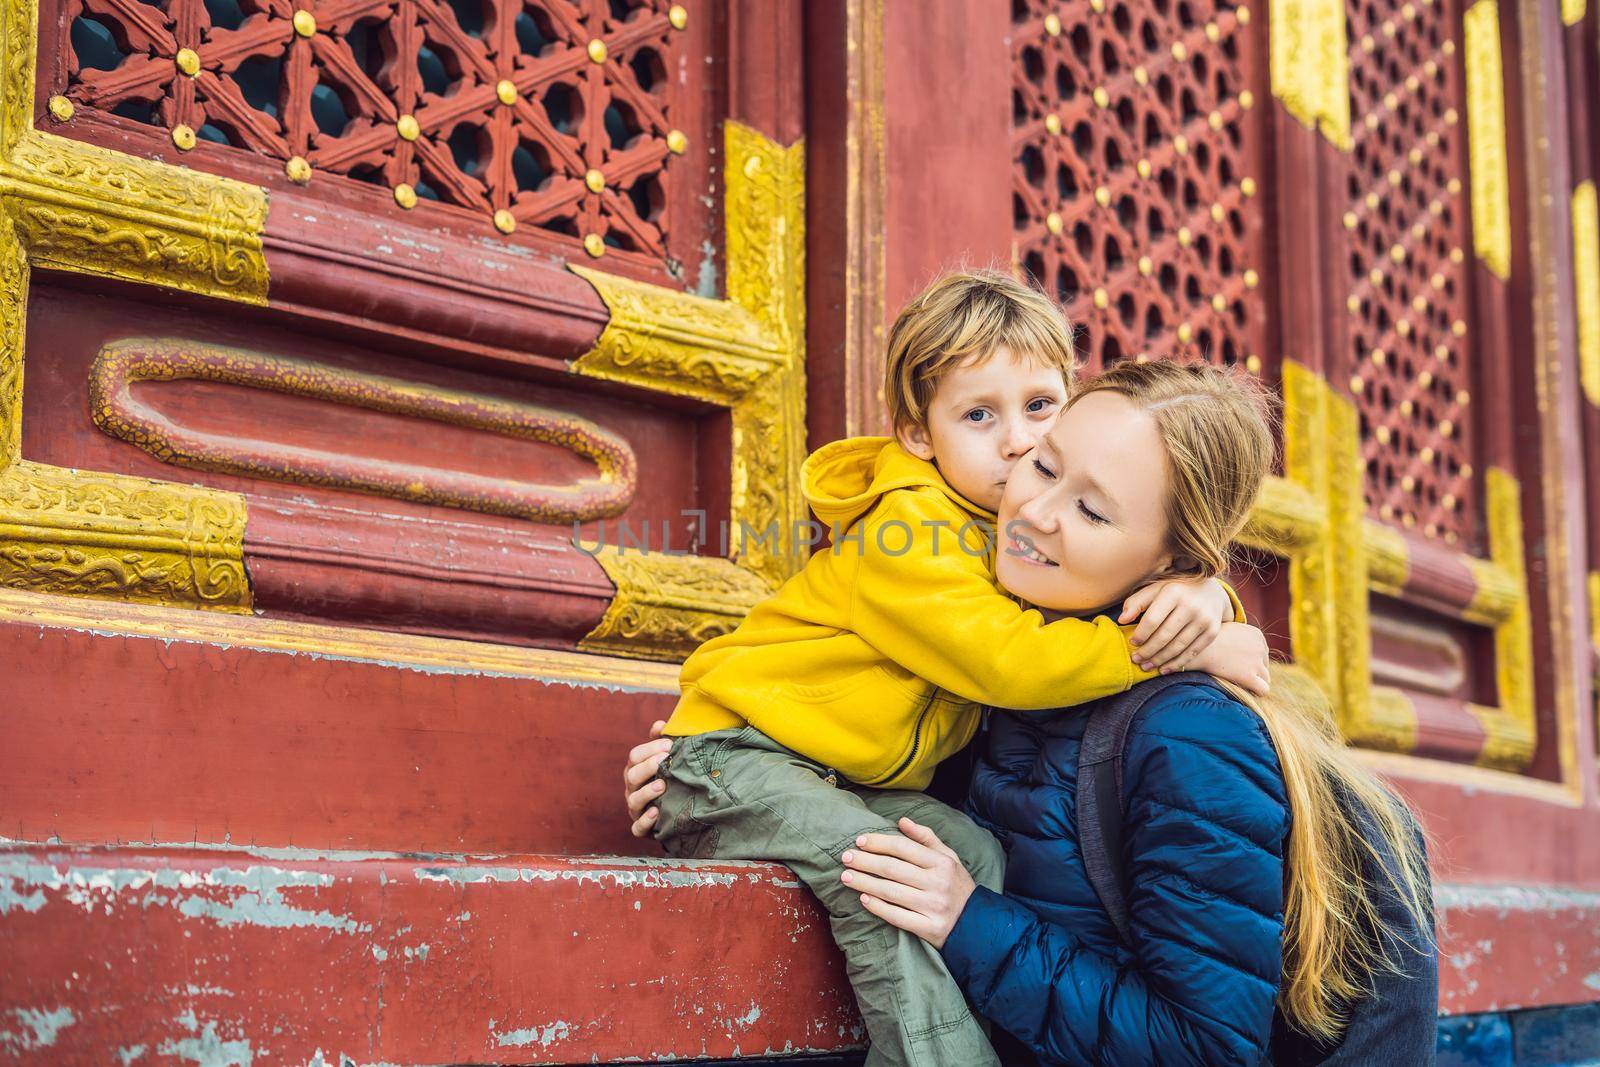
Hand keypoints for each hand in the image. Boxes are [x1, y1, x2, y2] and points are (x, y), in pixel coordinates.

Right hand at [623, 720, 670, 837]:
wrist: (676, 812)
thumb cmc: (669, 779)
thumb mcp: (666, 760)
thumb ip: (662, 741)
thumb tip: (660, 724)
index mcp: (635, 769)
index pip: (635, 756)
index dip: (650, 748)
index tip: (669, 744)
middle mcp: (632, 788)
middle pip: (632, 775)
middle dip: (648, 767)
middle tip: (665, 759)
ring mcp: (635, 808)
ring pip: (634, 800)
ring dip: (647, 792)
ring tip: (662, 785)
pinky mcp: (642, 828)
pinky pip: (637, 828)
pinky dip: (645, 821)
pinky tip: (656, 812)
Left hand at [841, 817, 975, 949]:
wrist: (977, 923)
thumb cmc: (957, 885)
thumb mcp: (949, 858)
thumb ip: (926, 838)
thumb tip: (902, 821)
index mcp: (941, 862)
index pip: (903, 847)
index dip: (879, 842)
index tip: (859, 841)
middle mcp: (937, 883)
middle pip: (892, 869)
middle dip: (865, 861)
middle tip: (845, 857)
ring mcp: (932, 907)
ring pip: (890, 892)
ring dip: (864, 882)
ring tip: (846, 877)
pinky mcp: (928, 928)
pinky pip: (897, 916)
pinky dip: (878, 907)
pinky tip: (863, 899)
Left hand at [1119, 576, 1231, 671]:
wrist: (1211, 591)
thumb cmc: (1175, 591)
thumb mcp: (1155, 589)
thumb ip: (1136, 602)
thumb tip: (1121, 620)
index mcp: (1173, 592)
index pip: (1152, 619)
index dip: (1141, 634)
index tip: (1132, 643)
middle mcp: (1191, 605)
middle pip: (1165, 635)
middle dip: (1148, 651)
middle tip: (1136, 659)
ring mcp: (1204, 619)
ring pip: (1178, 646)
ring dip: (1160, 660)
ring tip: (1147, 666)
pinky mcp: (1212, 631)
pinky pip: (1192, 652)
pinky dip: (1177, 663)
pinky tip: (1164, 669)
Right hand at [1188, 623, 1271, 694]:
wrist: (1194, 649)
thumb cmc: (1203, 639)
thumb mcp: (1224, 628)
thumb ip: (1236, 636)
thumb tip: (1236, 647)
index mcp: (1256, 634)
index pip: (1261, 651)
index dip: (1248, 659)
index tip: (1235, 663)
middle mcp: (1260, 647)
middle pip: (1264, 664)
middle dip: (1252, 670)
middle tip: (1233, 673)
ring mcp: (1256, 662)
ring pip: (1265, 678)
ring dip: (1254, 681)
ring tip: (1237, 683)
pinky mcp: (1249, 676)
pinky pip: (1263, 690)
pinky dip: (1256, 692)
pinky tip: (1243, 691)